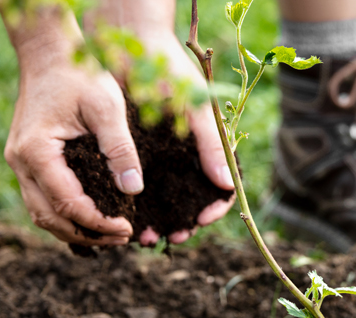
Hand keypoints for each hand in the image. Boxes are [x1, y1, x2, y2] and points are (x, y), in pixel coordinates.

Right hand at [2, 7, 136, 246]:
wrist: (51, 53)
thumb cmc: (80, 74)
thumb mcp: (108, 107)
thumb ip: (120, 149)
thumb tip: (133, 190)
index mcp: (37, 152)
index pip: (69, 205)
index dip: (99, 223)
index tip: (128, 228)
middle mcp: (20, 162)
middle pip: (50, 219)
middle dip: (88, 235)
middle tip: (123, 238)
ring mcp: (20, 162)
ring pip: (43, 214)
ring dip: (75, 230)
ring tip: (111, 235)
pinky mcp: (28, 160)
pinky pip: (43, 200)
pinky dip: (66, 215)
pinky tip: (94, 218)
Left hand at [121, 34, 235, 245]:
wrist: (129, 41)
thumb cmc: (169, 69)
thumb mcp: (195, 107)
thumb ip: (212, 145)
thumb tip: (227, 185)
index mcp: (208, 146)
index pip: (220, 187)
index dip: (214, 207)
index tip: (201, 219)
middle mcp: (186, 155)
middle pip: (191, 200)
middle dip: (184, 223)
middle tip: (173, 238)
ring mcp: (161, 155)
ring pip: (164, 199)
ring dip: (158, 220)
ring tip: (146, 236)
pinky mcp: (136, 152)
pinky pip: (138, 186)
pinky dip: (135, 205)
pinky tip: (128, 218)